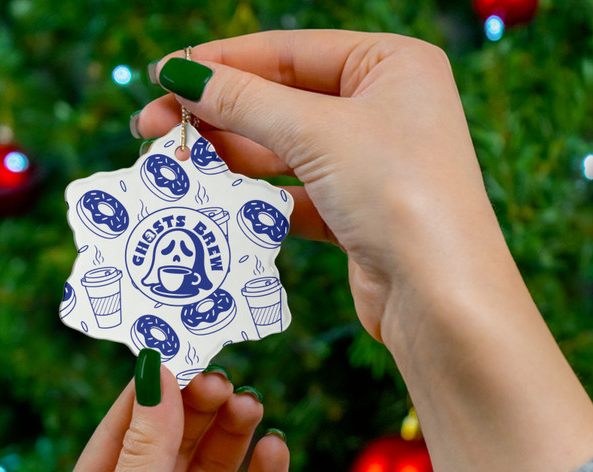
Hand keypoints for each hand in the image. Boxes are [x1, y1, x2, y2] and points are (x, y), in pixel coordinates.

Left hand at [46, 369, 288, 471]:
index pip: (123, 431)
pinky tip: (276, 450)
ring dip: (233, 437)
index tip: (181, 349)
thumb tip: (156, 373)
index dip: (152, 391)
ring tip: (252, 406)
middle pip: (174, 446)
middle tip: (225, 380)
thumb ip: (145, 453)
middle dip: (198, 410)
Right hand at [136, 30, 501, 341]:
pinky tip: (217, 200)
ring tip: (176, 164)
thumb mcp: (318, 132)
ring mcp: (372, 165)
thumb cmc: (398, 194)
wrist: (440, 297)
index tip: (163, 76)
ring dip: (231, 157)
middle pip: (282, 101)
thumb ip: (245, 101)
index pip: (290, 52)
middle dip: (218, 114)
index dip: (222, 63)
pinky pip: (296, 194)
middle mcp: (385, 109)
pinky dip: (258, 198)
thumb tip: (181, 74)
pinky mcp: (358, 214)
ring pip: (285, 151)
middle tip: (152, 128)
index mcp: (392, 65)